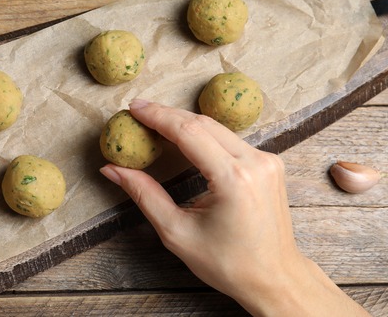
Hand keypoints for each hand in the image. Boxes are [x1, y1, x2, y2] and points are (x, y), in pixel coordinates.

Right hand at [100, 99, 367, 315]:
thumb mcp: (176, 232)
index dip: (158, 116)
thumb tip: (112, 169)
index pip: (189, 132)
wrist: (275, 278)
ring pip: (217, 128)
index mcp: (233, 179)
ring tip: (155, 124)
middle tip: (138, 112)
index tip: (133, 108)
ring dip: (185, 123)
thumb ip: (144, 194)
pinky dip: (203, 135)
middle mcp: (255, 162)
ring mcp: (267, 161)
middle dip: (167, 115)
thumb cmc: (228, 263)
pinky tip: (183, 138)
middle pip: (203, 123)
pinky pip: (231, 139)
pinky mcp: (269, 164)